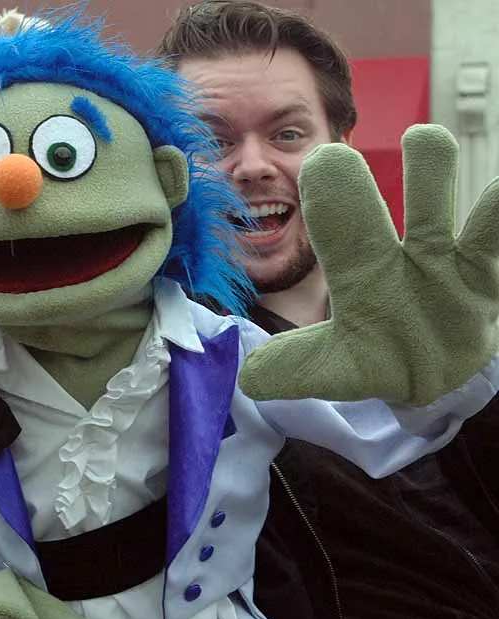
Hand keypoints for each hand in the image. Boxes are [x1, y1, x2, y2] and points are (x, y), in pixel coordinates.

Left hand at [239, 125, 498, 404]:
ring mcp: (453, 263)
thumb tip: (248, 379)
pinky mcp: (487, 283)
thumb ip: (291, 370)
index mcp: (361, 268)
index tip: (323, 160)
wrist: (428, 376)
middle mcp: (409, 254)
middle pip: (414, 201)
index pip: (341, 225)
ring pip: (464, 213)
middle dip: (419, 172)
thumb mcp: (333, 369)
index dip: (331, 194)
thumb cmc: (375, 358)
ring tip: (444, 145)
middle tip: (416, 135)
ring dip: (454, 179)